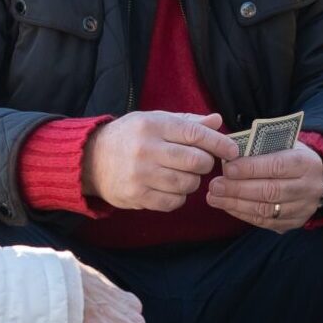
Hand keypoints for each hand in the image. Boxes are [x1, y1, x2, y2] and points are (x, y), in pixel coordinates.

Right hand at [84, 111, 240, 211]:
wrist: (90, 159)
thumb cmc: (130, 137)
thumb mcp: (155, 120)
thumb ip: (188, 122)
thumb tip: (218, 121)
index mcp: (153, 125)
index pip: (195, 134)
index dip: (219, 143)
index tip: (232, 150)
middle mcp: (146, 149)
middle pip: (196, 162)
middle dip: (205, 164)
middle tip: (198, 162)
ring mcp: (140, 174)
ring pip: (188, 184)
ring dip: (192, 182)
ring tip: (182, 175)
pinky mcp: (136, 195)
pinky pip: (173, 202)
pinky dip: (178, 197)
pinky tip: (170, 188)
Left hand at [206, 141, 322, 231]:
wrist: (317, 179)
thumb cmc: (292, 156)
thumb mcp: (285, 145)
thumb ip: (262, 148)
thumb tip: (229, 153)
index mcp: (307, 163)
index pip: (277, 166)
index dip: (251, 168)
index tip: (228, 168)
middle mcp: (309, 188)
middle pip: (270, 191)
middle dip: (239, 189)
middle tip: (215, 186)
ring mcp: (303, 208)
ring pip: (266, 210)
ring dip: (236, 204)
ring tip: (215, 197)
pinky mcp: (295, 222)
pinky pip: (266, 222)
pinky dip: (244, 214)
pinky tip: (228, 206)